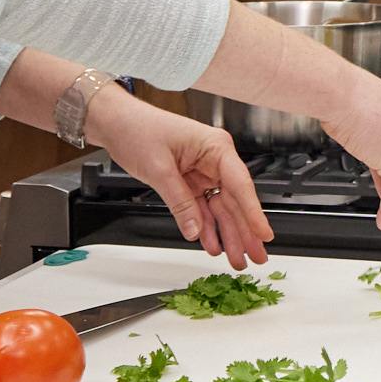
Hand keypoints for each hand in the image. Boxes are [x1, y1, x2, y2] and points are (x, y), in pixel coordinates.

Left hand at [82, 88, 271, 267]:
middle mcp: (214, 159)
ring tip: (236, 258)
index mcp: (215, 147)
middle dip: (244, 231)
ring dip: (227, 234)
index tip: (264, 234)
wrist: (116, 123)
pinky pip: (203, 208)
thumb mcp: (159, 168)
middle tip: (255, 257)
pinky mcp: (191, 181)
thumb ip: (179, 202)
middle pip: (235, 201)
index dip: (253, 212)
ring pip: (221, 209)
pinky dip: (206, 227)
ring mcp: (204, 172)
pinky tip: (213, 244)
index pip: (240, 185)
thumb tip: (194, 229)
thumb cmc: (138, 129)